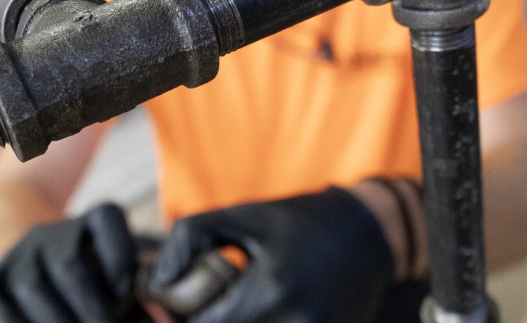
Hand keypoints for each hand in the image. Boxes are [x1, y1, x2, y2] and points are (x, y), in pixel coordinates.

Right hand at [0, 202, 141, 322]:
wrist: (29, 254)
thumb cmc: (97, 271)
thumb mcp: (126, 263)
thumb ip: (149, 282)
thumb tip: (171, 309)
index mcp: (92, 220)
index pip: (106, 219)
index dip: (120, 259)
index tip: (128, 295)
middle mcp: (52, 232)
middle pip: (69, 264)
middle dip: (92, 306)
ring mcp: (18, 255)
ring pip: (32, 285)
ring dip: (57, 321)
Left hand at [147, 188, 393, 322]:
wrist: (371, 235)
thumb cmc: (299, 221)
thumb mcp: (242, 214)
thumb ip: (189, 238)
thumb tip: (155, 281)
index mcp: (273, 287)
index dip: (179, 315)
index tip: (170, 300)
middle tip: (199, 303)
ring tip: (231, 304)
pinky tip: (252, 313)